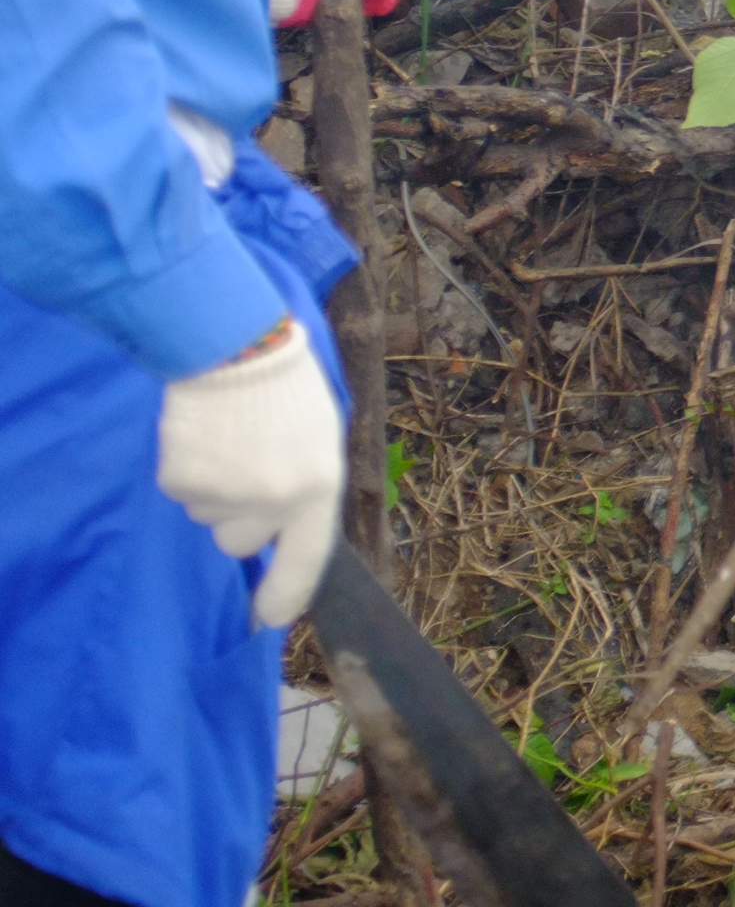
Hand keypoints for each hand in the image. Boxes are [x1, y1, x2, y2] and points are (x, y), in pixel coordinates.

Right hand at [156, 321, 343, 626]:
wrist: (234, 347)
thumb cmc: (287, 390)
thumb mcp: (321, 441)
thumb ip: (306, 490)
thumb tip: (281, 536)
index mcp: (317, 489)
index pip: (305, 559)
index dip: (286, 594)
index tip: (270, 618)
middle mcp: (272, 501)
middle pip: (241, 541)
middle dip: (241, 514)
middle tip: (248, 461)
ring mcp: (223, 495)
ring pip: (209, 516)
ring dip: (216, 488)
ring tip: (230, 438)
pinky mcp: (181, 482)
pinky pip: (183, 494)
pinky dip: (189, 470)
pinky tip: (203, 433)